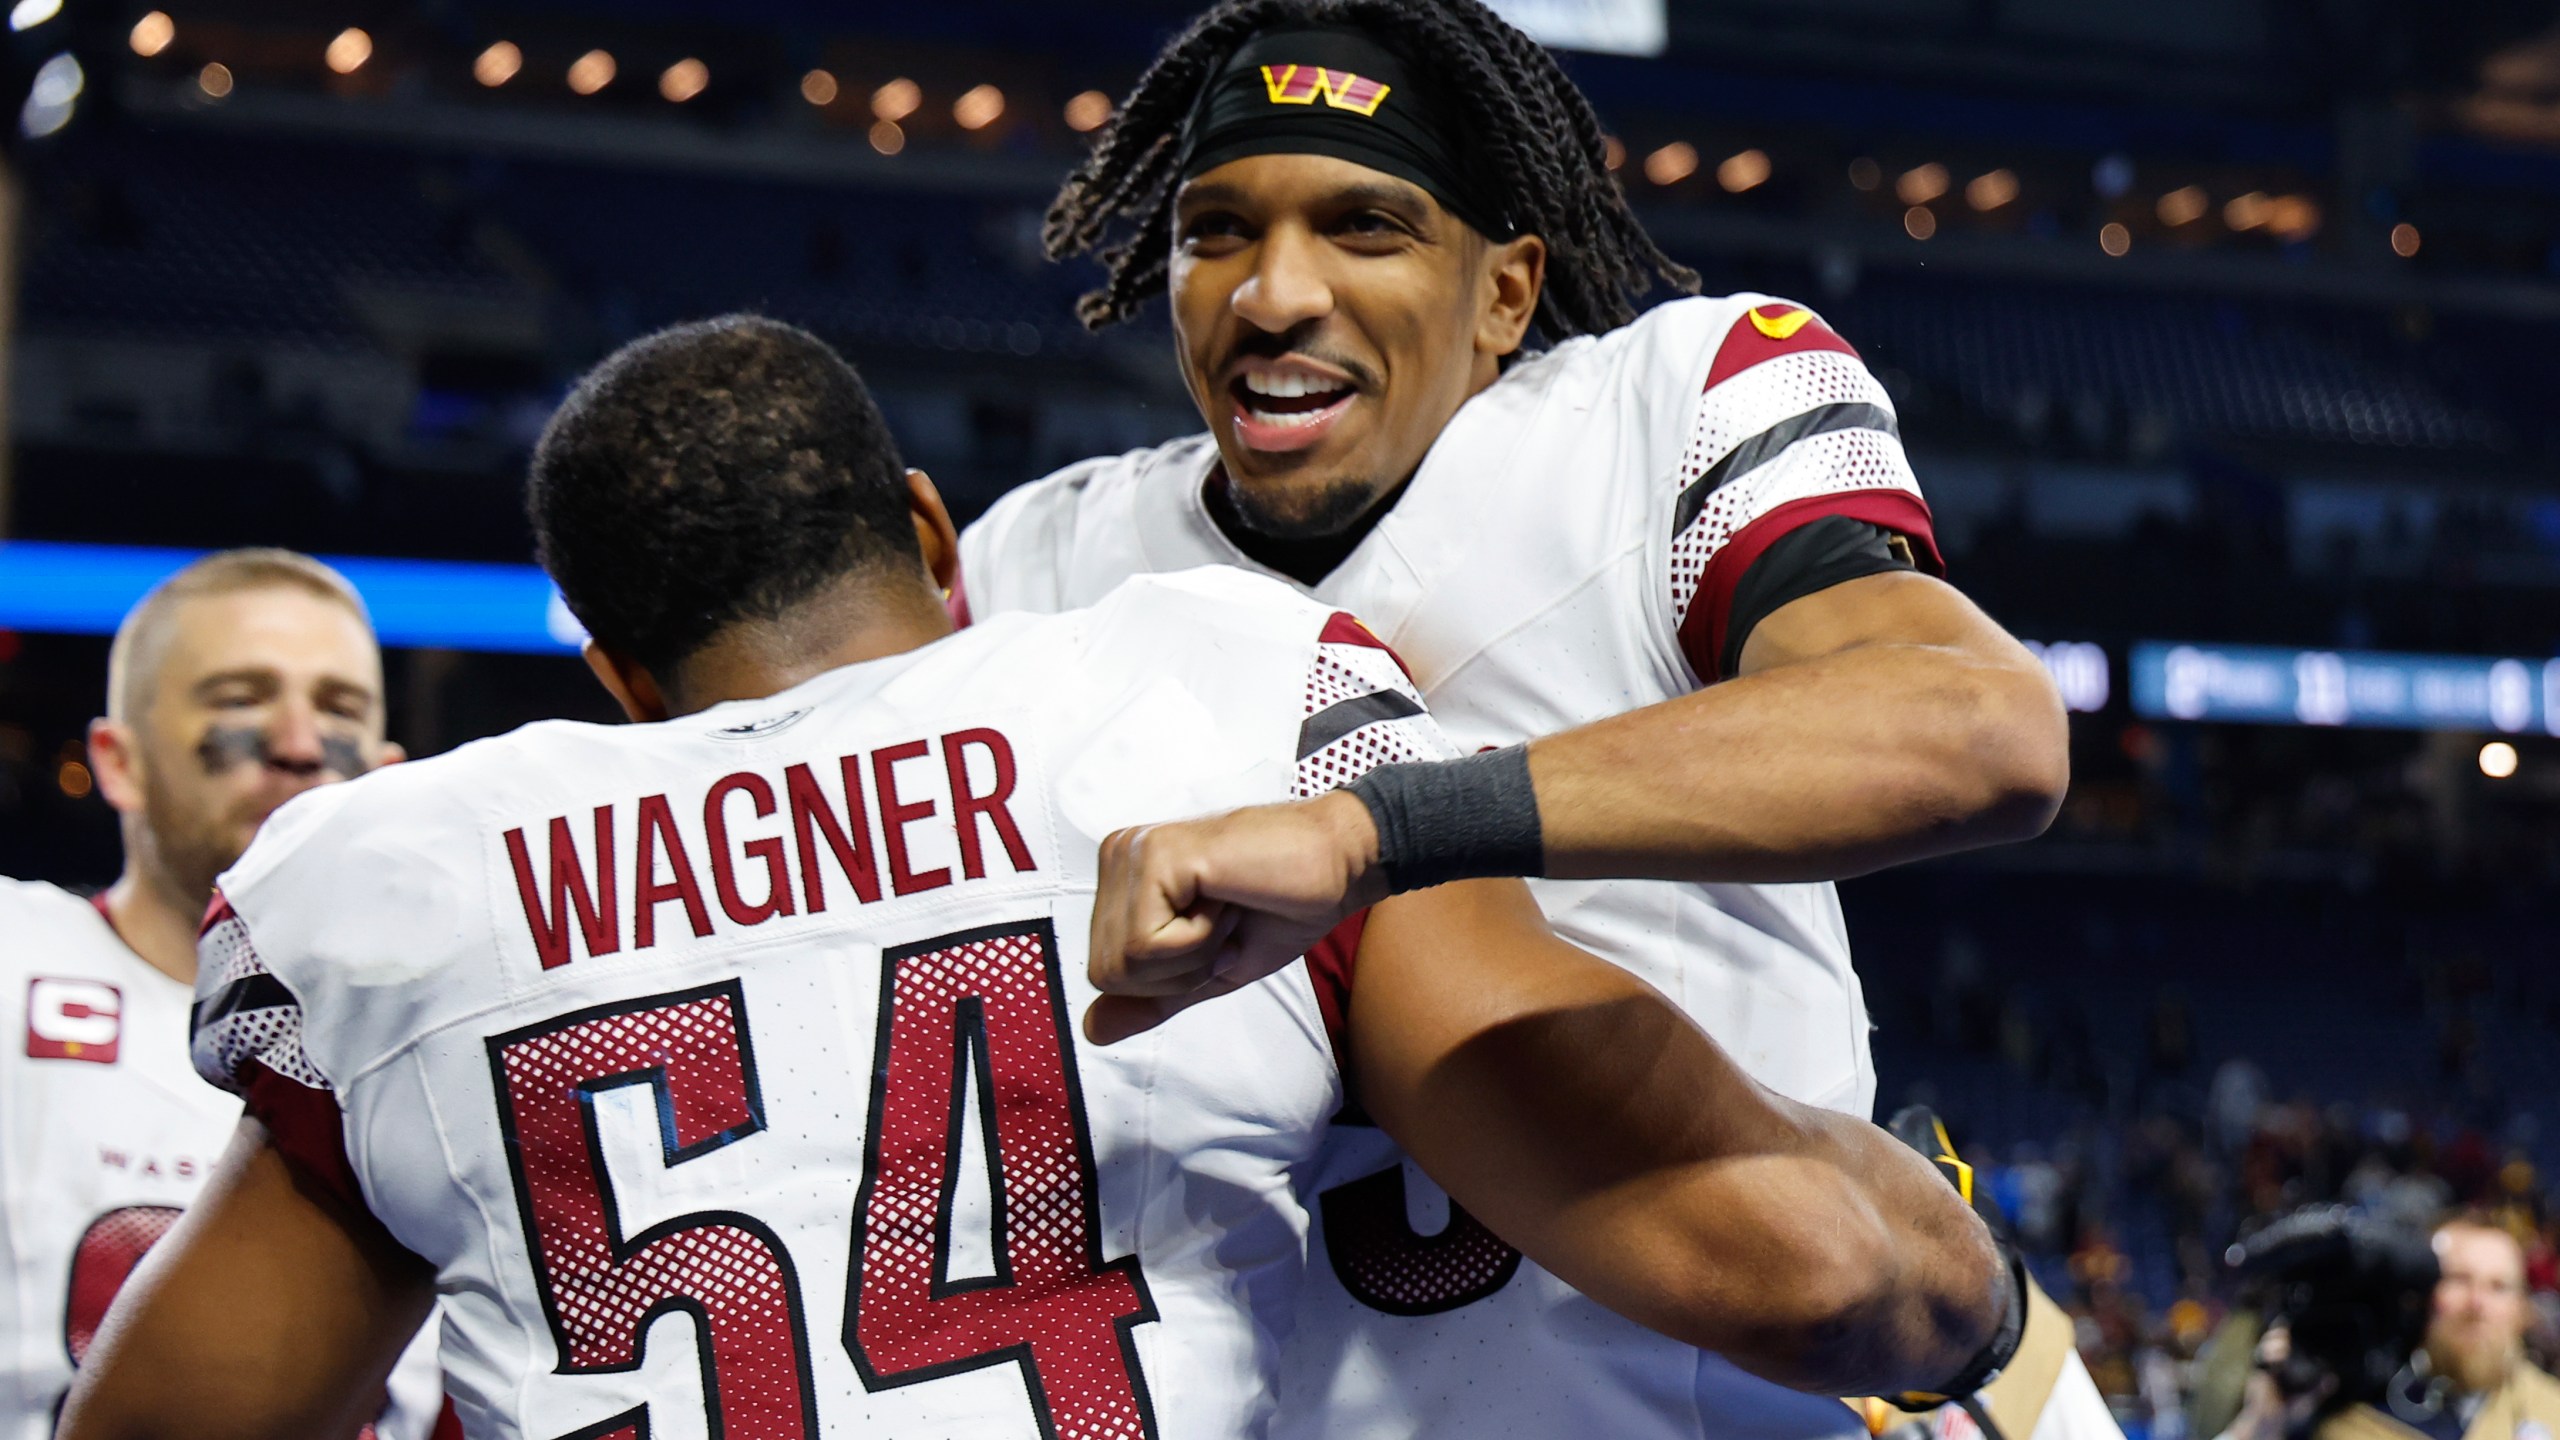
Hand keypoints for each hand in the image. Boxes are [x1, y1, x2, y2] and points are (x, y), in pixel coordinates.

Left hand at [1085, 790, 1387, 1043]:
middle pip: (1107, 973)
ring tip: (1225, 910)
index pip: (1106, 974)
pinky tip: (1226, 899)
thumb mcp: (1209, 970)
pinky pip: (1148, 945)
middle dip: (1178, 971)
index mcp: (1124, 880)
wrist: (1338, 864)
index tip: (1214, 937)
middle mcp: (1119, 856)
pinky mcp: (1156, 856)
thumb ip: (1152, 998)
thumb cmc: (1281, 907)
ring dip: (1192, 954)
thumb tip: (1092, 1031)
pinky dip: (1198, 940)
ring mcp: (1134, 852)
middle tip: (1223, 925)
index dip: (1169, 979)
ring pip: (1125, 964)